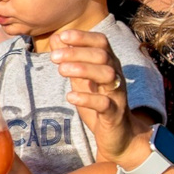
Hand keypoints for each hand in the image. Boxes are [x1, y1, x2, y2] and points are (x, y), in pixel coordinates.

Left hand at [49, 30, 139, 162]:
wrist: (119, 136)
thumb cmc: (99, 103)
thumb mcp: (81, 79)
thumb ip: (71, 59)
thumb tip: (57, 37)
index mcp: (109, 64)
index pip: (101, 42)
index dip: (83, 37)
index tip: (62, 36)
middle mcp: (116, 76)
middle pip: (102, 55)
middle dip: (77, 52)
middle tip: (54, 57)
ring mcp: (117, 95)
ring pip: (106, 75)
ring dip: (83, 69)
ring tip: (61, 71)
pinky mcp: (114, 114)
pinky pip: (104, 103)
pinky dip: (87, 98)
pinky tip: (71, 96)